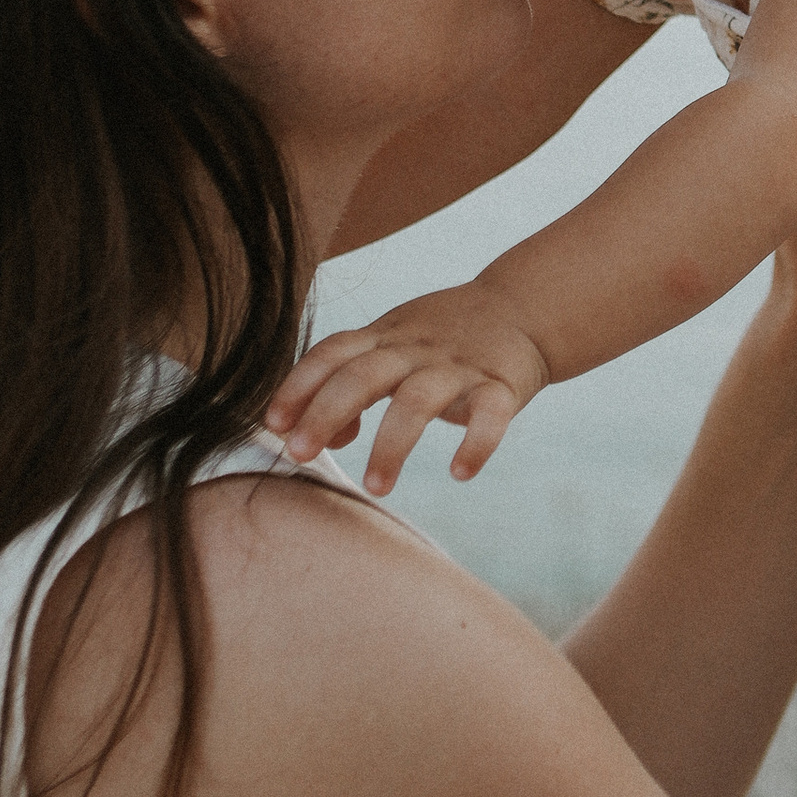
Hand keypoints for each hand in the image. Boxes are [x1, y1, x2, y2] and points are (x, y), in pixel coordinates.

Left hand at [267, 283, 549, 493]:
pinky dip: (476, 444)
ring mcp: (458, 366)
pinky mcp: (501, 385)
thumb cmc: (444, 338)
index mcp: (384, 337)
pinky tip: (460, 473)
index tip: (274, 423)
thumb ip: (349, 386)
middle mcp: (415, 348)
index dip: (299, 385)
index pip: (331, 353)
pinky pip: (489, 415)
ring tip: (375, 488)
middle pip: (363, 375)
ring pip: (418, 400)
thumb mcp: (392, 348)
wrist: (523, 308)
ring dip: (392, 444)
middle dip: (326, 412)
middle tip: (299, 455)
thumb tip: (319, 438)